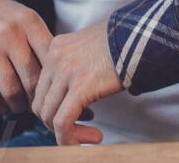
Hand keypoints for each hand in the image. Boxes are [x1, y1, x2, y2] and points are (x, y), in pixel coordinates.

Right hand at [0, 0, 52, 115]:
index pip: (50, 58)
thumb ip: (40, 40)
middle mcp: (10, 32)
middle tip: (35, 104)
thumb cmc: (1, 16)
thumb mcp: (24, 18)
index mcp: (29, 21)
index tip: (51, 89)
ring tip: (18, 106)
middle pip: (32, 78)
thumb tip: (58, 73)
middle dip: (36, 98)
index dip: (54, 80)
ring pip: (11, 90)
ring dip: (17, 105)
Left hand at [31, 18, 122, 145]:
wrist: (138, 36)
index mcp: (55, 47)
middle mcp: (55, 58)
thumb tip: (69, 93)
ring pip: (49, 115)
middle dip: (56, 122)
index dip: (52, 107)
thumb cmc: (119, 42)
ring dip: (66, 133)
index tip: (71, 115)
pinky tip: (86, 141)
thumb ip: (72, 64)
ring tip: (90, 135)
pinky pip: (63, 122)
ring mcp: (65, 72)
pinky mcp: (80, 87)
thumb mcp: (86, 47)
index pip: (40, 87)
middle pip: (41, 103)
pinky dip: (69, 139)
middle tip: (79, 129)